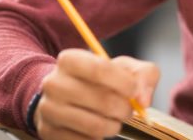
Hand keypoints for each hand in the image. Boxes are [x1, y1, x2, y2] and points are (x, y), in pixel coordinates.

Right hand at [34, 49, 159, 139]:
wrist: (64, 97)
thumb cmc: (99, 80)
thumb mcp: (121, 68)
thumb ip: (142, 74)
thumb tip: (143, 100)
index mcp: (69, 59)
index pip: (100, 69)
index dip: (124, 82)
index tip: (135, 90)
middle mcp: (53, 83)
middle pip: (102, 101)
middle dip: (124, 109)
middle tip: (128, 110)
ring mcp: (49, 109)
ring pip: (95, 126)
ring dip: (114, 126)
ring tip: (114, 120)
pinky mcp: (49, 132)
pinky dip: (99, 138)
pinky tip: (97, 127)